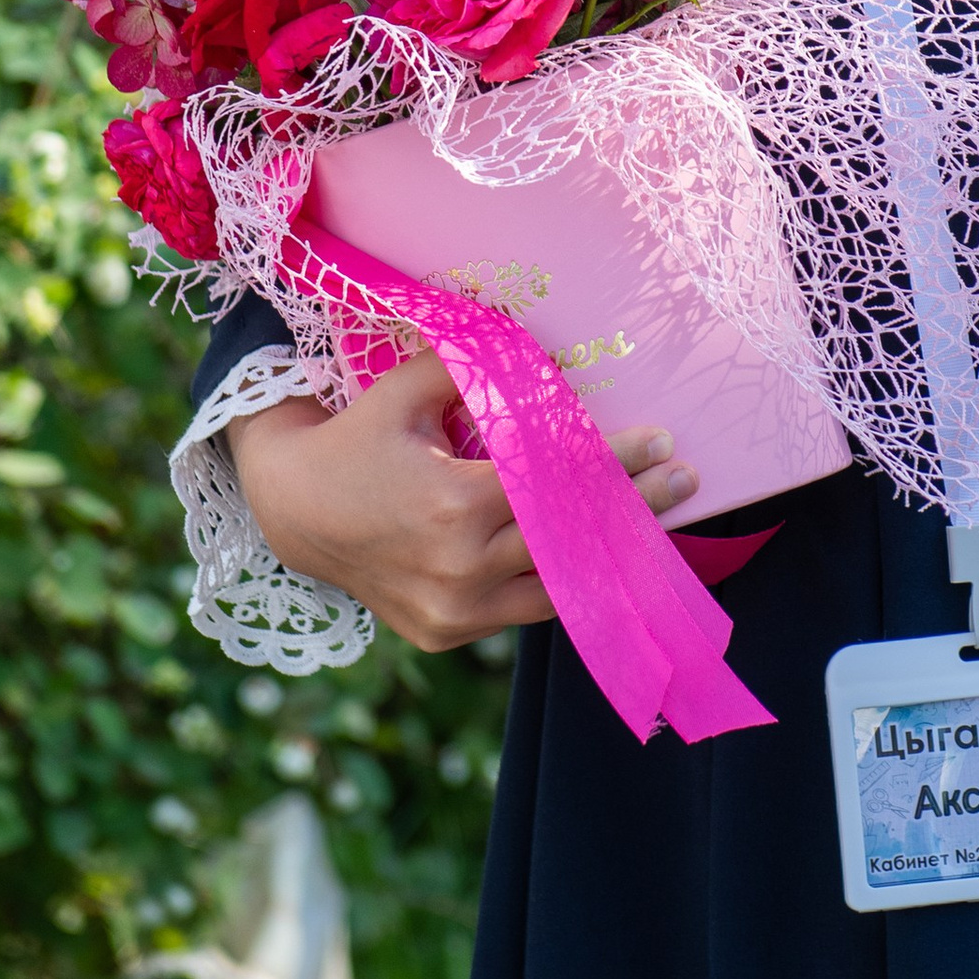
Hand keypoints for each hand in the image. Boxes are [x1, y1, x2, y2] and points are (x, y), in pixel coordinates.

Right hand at [228, 349, 699, 653]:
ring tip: (655, 521)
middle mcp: (458, 568)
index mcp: (451, 505)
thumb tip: (543, 346)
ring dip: (608, 555)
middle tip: (684, 481)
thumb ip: (473, 368)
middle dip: (632, 508)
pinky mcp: (446, 632)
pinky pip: (521, 610)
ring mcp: (453, 611)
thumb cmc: (357, 440)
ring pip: (555, 588)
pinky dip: (560, 581)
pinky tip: (599, 553)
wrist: (294, 513)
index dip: (613, 463)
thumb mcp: (406, 391)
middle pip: (568, 538)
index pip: (555, 484)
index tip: (660, 442)